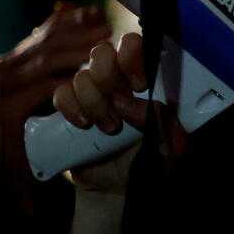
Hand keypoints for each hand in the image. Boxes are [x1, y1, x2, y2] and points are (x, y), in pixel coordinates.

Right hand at [0, 4, 110, 191]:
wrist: (25, 163)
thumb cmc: (49, 121)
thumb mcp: (60, 83)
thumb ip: (67, 51)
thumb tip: (83, 11)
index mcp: (19, 56)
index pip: (48, 28)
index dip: (75, 19)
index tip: (100, 15)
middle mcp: (7, 66)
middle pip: (49, 40)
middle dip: (81, 35)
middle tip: (108, 34)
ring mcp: (5, 86)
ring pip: (48, 61)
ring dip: (79, 55)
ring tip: (105, 52)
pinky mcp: (9, 107)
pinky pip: (46, 89)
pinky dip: (71, 84)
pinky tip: (90, 82)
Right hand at [53, 32, 186, 193]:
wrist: (118, 188)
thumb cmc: (150, 162)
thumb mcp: (171, 148)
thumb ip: (167, 125)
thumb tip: (144, 106)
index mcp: (144, 80)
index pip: (134, 46)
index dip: (132, 56)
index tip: (139, 84)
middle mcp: (116, 80)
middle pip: (102, 54)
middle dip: (109, 81)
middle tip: (120, 107)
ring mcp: (91, 93)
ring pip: (82, 76)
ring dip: (94, 103)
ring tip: (110, 129)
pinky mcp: (70, 108)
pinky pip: (62, 94)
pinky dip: (71, 108)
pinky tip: (84, 125)